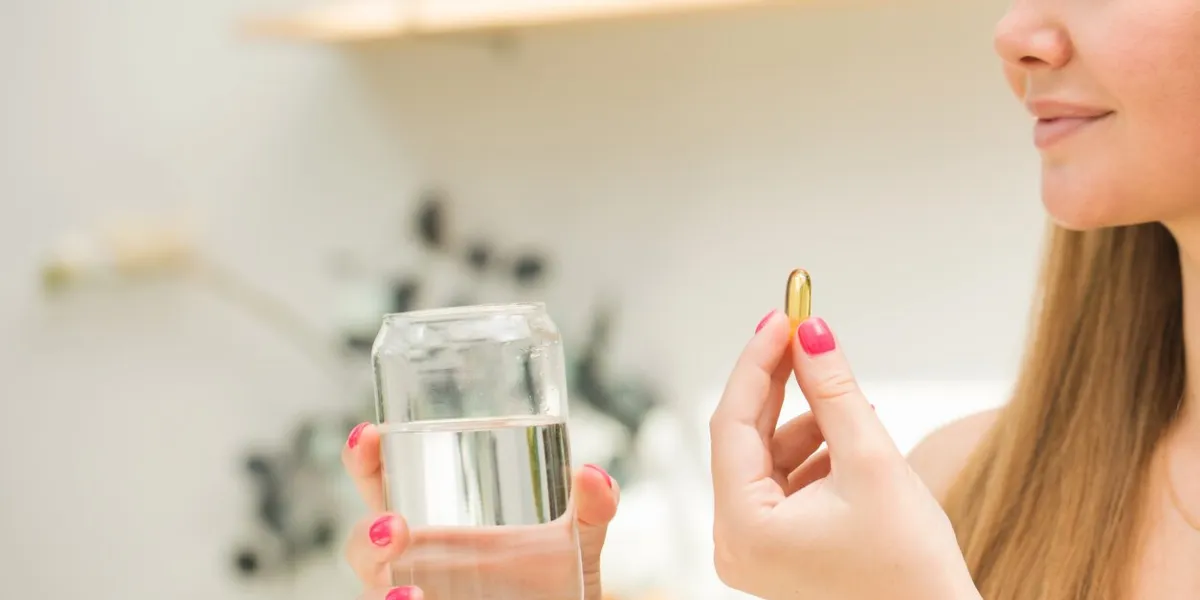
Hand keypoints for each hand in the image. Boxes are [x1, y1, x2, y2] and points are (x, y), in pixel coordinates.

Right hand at [341, 422, 619, 599]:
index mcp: (435, 517)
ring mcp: (418, 594)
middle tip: (395, 528)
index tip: (369, 435)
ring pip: (374, 592)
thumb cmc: (556, 574)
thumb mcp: (579, 535)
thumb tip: (593, 475)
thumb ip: (592, 505)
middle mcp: (417, 558)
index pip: (384, 480)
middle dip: (368, 534)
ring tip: (410, 597)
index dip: (365, 457)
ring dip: (381, 592)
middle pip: (365, 542)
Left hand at [709, 312, 980, 599]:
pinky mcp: (776, 549)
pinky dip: (813, 455)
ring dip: (806, 423)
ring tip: (852, 405)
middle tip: (806, 335)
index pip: (732, 422)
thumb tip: (811, 332)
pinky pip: (782, 483)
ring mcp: (753, 549)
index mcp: (742, 526)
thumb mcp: (872, 462)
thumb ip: (835, 391)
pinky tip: (850, 437)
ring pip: (767, 458)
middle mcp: (733, 542)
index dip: (757, 364)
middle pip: (745, 439)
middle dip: (781, 386)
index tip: (781, 318)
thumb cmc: (911, 568)